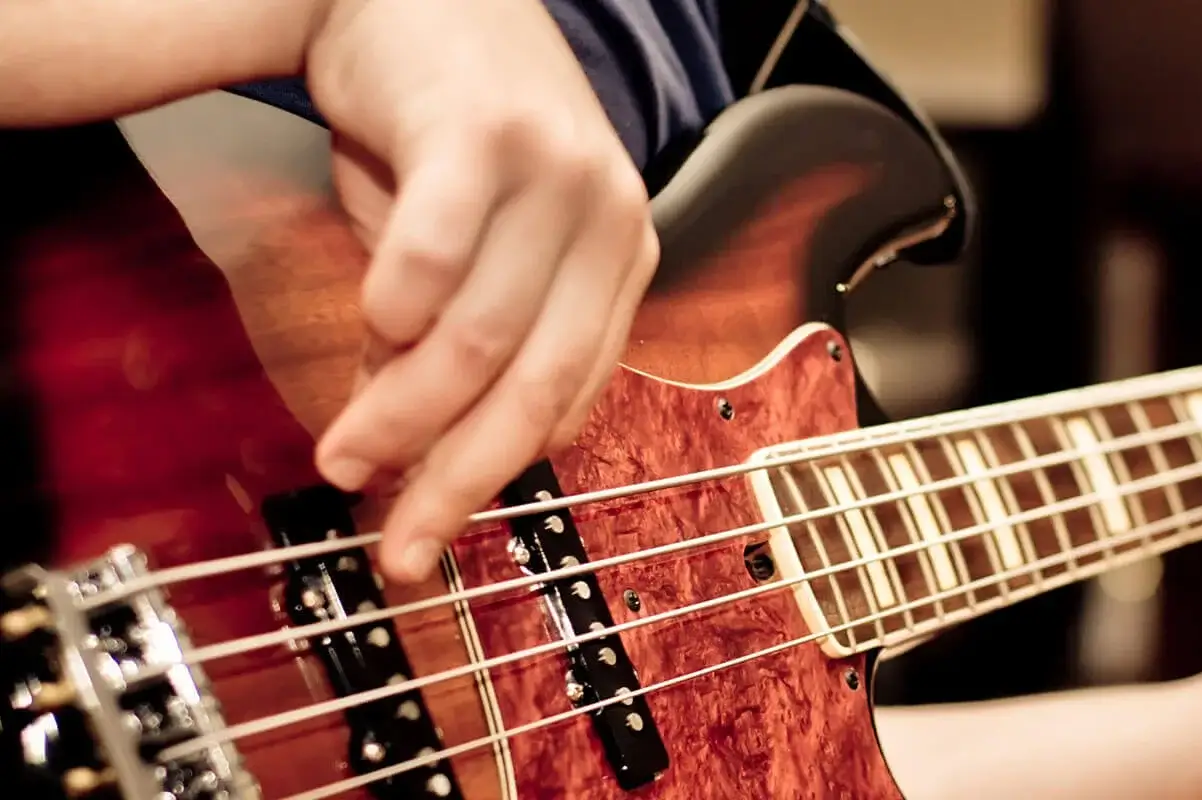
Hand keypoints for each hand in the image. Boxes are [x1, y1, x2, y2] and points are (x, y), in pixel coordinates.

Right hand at [302, 0, 657, 581]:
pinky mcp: (488, 137)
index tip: (431, 531)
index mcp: (620, 258)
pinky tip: (363, 332)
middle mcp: (610, 221)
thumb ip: (443, 338)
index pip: (569, 400)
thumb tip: (395, 447)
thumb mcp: (464, 243)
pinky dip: (394, 310)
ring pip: (481, 338)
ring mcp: (558, 176)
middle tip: (397, 541)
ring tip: (343, 454)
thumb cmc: (442, 125)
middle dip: (459, 481)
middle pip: (533, 388)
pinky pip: (438, 255)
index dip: (496, 477)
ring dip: (404, 413)